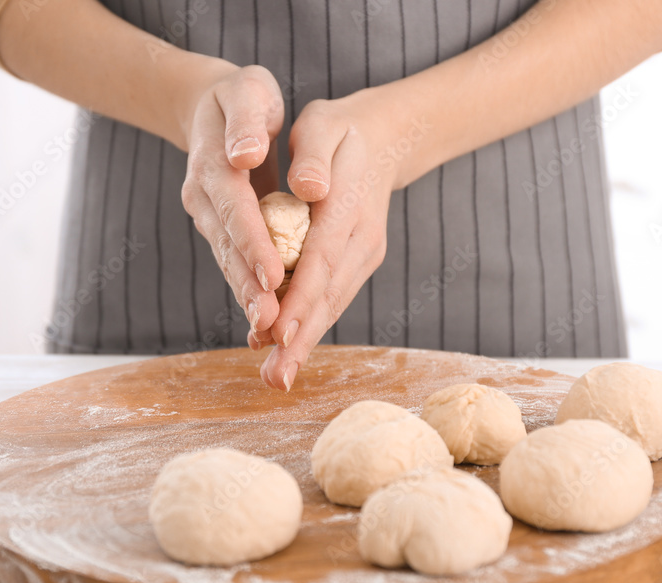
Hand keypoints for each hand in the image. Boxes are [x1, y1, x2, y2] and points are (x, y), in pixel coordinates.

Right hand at [180, 64, 287, 341]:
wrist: (213, 109)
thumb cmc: (240, 97)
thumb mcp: (245, 93)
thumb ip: (245, 122)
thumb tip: (246, 155)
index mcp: (212, 165)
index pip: (234, 208)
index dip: (252, 242)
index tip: (272, 273)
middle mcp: (204, 198)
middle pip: (228, 246)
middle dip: (249, 285)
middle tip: (270, 321)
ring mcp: (209, 218)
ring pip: (229, 262)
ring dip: (248, 298)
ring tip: (268, 332)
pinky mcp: (221, 231)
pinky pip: (236, 264)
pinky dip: (250, 292)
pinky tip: (266, 322)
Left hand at [252, 91, 397, 390]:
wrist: (384, 139)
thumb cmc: (340, 131)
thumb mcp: (323, 125)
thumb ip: (314, 156)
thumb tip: (308, 188)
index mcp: (347, 205)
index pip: (321, 259)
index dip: (300, 299)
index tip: (278, 332)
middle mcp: (360, 238)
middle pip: (328, 295)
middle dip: (301, 338)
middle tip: (276, 377)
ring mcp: (363, 253)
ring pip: (331, 303)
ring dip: (304, 341)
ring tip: (277, 376)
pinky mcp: (357, 261)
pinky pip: (331, 296)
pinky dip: (310, 323)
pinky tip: (286, 347)